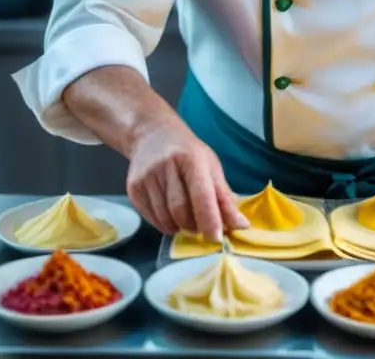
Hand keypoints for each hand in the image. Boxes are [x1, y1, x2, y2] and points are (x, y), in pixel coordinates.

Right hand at [125, 118, 247, 240]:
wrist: (152, 135)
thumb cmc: (188, 152)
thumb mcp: (211, 167)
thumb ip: (224, 197)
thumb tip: (241, 226)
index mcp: (191, 159)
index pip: (201, 196)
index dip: (210, 220)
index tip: (217, 239)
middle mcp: (166, 166)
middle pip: (181, 211)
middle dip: (195, 227)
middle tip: (202, 227)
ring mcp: (146, 178)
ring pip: (165, 219)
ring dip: (180, 228)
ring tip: (187, 219)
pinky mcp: (133, 189)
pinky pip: (152, 219)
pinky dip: (166, 225)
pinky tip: (171, 214)